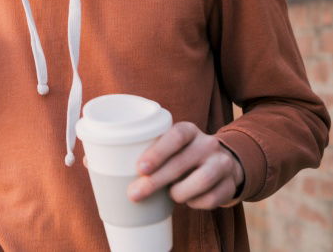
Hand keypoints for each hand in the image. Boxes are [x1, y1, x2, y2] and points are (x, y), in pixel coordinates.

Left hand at [127, 121, 243, 209]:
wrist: (220, 165)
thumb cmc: (180, 157)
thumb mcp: (167, 148)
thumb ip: (144, 154)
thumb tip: (102, 168)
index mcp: (189, 130)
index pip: (176, 135)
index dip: (158, 152)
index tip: (139, 168)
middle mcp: (208, 143)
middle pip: (182, 162)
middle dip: (156, 181)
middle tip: (135, 194)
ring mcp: (222, 163)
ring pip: (202, 180)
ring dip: (179, 192)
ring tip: (170, 195)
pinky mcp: (230, 184)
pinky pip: (212, 198)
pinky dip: (196, 203)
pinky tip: (189, 200)